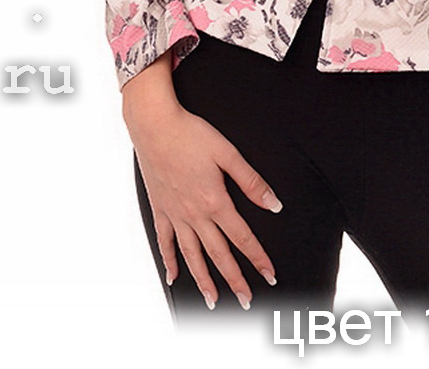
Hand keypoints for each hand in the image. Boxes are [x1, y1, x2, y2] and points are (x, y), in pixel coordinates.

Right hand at [125, 99, 282, 309]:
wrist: (155, 126)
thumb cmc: (192, 135)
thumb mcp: (228, 153)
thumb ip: (252, 182)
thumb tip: (274, 205)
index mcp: (216, 201)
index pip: (243, 238)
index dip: (258, 258)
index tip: (270, 275)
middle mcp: (195, 215)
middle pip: (219, 255)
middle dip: (235, 280)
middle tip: (247, 301)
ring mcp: (175, 215)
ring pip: (192, 256)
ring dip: (203, 280)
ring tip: (213, 301)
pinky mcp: (160, 210)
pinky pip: (165, 242)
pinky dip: (169, 261)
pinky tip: (173, 277)